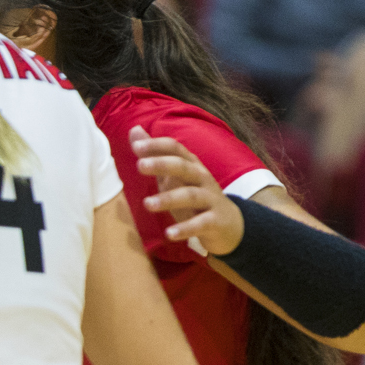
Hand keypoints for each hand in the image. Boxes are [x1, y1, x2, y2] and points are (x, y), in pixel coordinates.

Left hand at [131, 126, 242, 254]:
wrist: (230, 224)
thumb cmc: (195, 197)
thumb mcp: (173, 176)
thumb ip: (154, 156)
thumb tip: (134, 130)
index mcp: (190, 166)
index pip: (176, 149)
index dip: (157, 146)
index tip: (137, 146)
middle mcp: (202, 178)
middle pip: (183, 167)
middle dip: (162, 164)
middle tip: (139, 166)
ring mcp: (211, 199)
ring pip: (191, 195)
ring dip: (168, 199)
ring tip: (147, 204)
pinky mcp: (216, 220)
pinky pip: (201, 223)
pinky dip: (186, 229)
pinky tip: (169, 234)